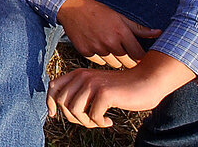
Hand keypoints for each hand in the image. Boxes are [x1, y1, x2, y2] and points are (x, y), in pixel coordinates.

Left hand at [47, 51, 194, 127]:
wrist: (147, 81)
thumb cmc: (123, 89)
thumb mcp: (97, 87)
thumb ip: (82, 93)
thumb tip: (65, 110)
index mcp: (78, 74)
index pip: (53, 86)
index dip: (50, 102)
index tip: (54, 115)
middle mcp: (82, 76)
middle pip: (62, 102)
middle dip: (73, 117)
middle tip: (90, 121)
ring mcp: (92, 83)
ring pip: (74, 110)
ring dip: (86, 122)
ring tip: (100, 122)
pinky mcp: (104, 93)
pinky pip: (92, 116)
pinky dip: (99, 123)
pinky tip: (109, 121)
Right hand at [57, 0, 161, 68]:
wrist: (72, 8)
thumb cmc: (99, 12)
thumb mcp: (120, 17)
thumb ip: (139, 29)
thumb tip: (159, 33)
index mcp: (121, 32)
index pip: (138, 55)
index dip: (141, 58)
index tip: (140, 57)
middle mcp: (110, 42)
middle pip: (127, 62)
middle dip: (129, 60)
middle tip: (126, 55)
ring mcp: (97, 48)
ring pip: (113, 63)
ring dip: (114, 59)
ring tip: (110, 48)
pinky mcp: (85, 51)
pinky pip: (99, 62)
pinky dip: (100, 57)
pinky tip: (98, 47)